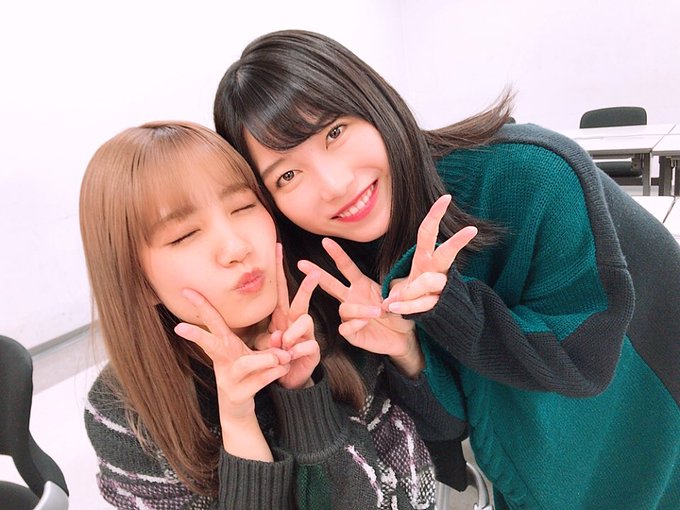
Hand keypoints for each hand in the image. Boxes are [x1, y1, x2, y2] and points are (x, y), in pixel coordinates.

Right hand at [174, 289, 290, 422]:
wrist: (239, 409)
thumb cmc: (247, 373)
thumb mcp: (251, 353)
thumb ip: (268, 342)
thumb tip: (283, 331)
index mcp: (224, 345)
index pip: (212, 321)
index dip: (201, 305)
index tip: (186, 290)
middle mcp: (222, 360)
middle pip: (209, 343)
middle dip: (195, 335)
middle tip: (179, 327)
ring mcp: (228, 378)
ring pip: (244, 364)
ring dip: (264, 359)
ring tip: (282, 356)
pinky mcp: (238, 394)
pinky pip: (258, 380)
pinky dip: (274, 373)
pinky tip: (285, 368)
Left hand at [256, 243, 320, 389]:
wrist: (288, 378)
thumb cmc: (275, 357)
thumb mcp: (264, 344)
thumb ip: (268, 338)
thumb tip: (276, 335)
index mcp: (282, 316)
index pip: (280, 288)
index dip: (279, 268)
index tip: (277, 247)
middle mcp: (296, 321)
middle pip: (302, 299)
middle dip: (308, 286)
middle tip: (315, 274)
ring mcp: (307, 334)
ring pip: (305, 321)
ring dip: (292, 334)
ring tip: (283, 347)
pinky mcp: (314, 348)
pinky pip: (308, 344)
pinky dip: (297, 351)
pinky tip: (291, 358)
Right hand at [298, 239, 422, 376]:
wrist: (404, 336)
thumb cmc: (400, 312)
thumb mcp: (400, 295)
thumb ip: (395, 289)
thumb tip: (388, 293)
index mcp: (362, 285)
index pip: (346, 267)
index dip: (337, 254)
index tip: (326, 241)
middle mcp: (352, 298)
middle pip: (330, 284)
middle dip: (317, 274)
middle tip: (301, 264)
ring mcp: (350, 316)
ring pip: (344, 309)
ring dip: (359, 309)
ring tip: (377, 311)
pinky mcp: (352, 334)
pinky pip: (346, 328)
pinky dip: (355, 324)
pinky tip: (366, 322)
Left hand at [383, 194, 477, 314]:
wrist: (435, 317)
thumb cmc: (417, 295)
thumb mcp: (407, 283)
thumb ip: (398, 287)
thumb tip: (384, 297)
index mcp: (426, 259)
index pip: (429, 233)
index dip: (436, 215)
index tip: (447, 197)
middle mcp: (436, 270)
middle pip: (446, 253)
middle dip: (457, 242)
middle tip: (471, 230)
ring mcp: (439, 287)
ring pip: (430, 282)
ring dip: (410, 290)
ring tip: (391, 301)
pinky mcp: (437, 304)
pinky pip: (421, 303)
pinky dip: (406, 306)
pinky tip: (392, 306)